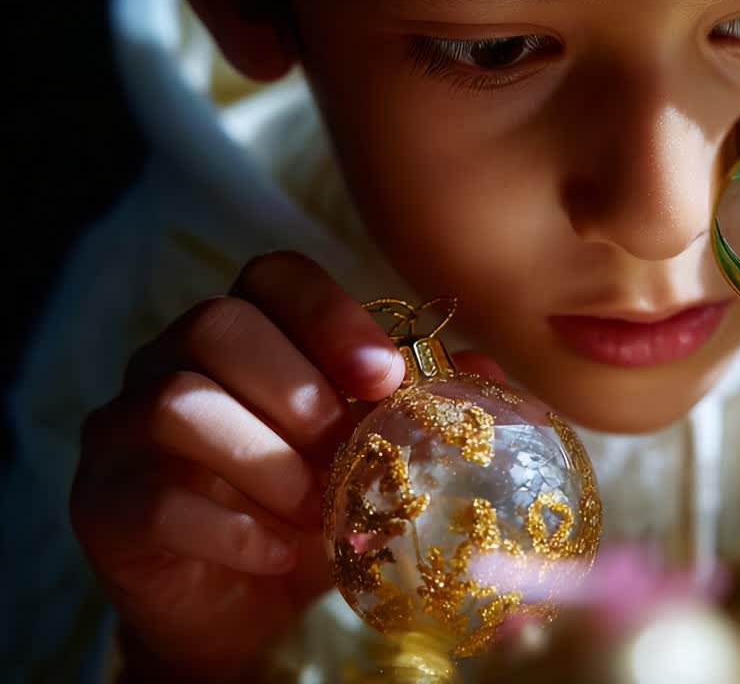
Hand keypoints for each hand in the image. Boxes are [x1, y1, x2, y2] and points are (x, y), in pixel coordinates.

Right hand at [71, 252, 408, 680]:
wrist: (253, 612)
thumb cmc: (320, 513)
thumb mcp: (384, 456)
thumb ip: (428, 408)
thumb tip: (486, 372)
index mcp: (248, 331)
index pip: (273, 275)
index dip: (329, 314)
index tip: (385, 376)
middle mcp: (172, 360)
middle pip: (216, 325)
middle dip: (299, 391)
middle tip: (346, 452)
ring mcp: (126, 426)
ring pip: (179, 403)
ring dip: (268, 462)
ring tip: (315, 511)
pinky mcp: (104, 501)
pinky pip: (156, 495)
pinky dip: (234, 527)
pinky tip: (278, 552)